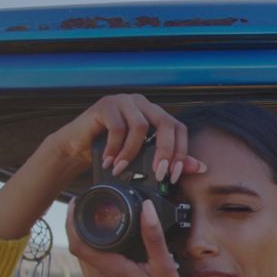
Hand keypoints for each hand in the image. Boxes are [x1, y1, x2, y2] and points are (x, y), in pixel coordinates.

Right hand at [50, 93, 204, 182]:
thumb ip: (169, 160)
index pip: (179, 128)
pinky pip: (117, 127)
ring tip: (123, 169)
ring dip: (133, 153)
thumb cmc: (111, 152)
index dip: (181, 152)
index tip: (174, 175)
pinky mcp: (106, 104)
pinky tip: (111, 162)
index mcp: (156, 113)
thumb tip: (199, 167)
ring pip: (141, 126)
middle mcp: (143, 104)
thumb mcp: (142, 158)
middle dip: (165, 152)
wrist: (77, 147)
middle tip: (158, 174)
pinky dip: (116, 148)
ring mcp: (125, 101)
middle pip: (166, 123)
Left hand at [66, 199, 185, 276]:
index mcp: (113, 270)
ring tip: (108, 232)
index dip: (72, 220)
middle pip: (80, 248)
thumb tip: (147, 209)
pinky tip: (115, 258)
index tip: (77, 203)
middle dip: (84, 229)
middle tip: (98, 212)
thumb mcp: (165, 269)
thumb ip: (153, 237)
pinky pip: (91, 273)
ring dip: (92, 245)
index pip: (78, 242)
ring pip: (85, 260)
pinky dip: (98, 261)